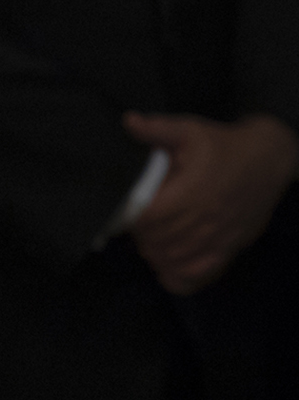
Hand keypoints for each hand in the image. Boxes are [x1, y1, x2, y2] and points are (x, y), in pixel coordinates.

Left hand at [122, 112, 297, 294]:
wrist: (271, 160)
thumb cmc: (227, 147)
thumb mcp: (192, 130)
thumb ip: (158, 129)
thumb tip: (129, 121)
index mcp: (191, 193)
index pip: (148, 220)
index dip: (131, 218)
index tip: (128, 210)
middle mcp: (204, 221)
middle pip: (155, 244)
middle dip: (140, 235)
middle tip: (140, 222)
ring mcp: (217, 240)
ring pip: (171, 262)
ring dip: (155, 253)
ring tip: (152, 238)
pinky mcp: (228, 250)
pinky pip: (195, 278)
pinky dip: (177, 275)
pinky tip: (169, 262)